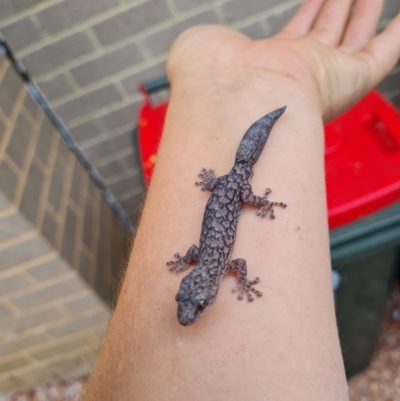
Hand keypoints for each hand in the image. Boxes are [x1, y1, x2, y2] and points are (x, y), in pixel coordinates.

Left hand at [167, 0, 399, 120]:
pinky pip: (384, 55)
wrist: (237, 99)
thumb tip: (214, 44)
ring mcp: (327, 76)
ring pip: (355, 37)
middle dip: (340, 9)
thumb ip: (216, 43)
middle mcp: (301, 72)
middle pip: (329, 33)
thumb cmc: (216, 75)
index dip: (310, 14)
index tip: (319, 0)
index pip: (297, 33)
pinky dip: (396, 37)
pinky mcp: (351, 80)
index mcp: (272, 63)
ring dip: (364, 11)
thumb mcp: (208, 46)